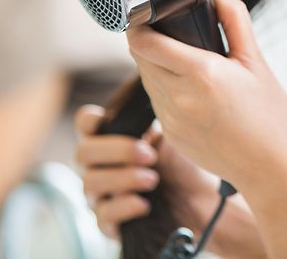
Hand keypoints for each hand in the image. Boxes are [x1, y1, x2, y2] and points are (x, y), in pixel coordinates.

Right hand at [75, 105, 265, 258]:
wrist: (202, 199)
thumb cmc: (183, 159)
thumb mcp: (173, 128)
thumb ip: (157, 106)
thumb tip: (160, 67)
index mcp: (112, 137)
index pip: (85, 123)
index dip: (90, 120)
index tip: (105, 119)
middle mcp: (99, 164)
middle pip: (83, 153)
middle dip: (116, 150)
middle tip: (149, 153)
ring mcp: (102, 193)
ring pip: (91, 184)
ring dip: (123, 178)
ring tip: (153, 177)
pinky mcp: (111, 220)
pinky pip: (102, 216)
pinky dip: (123, 207)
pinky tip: (145, 202)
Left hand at [126, 0, 286, 200]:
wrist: (271, 168)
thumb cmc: (270, 116)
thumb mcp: (257, 62)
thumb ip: (234, 21)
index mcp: (202, 74)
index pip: (145, 43)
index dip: (139, 25)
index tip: (146, 15)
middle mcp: (179, 98)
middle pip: (140, 58)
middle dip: (149, 42)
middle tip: (170, 33)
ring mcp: (171, 120)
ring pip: (147, 80)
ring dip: (156, 66)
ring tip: (184, 61)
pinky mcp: (170, 135)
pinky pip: (157, 102)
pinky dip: (166, 89)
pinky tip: (192, 91)